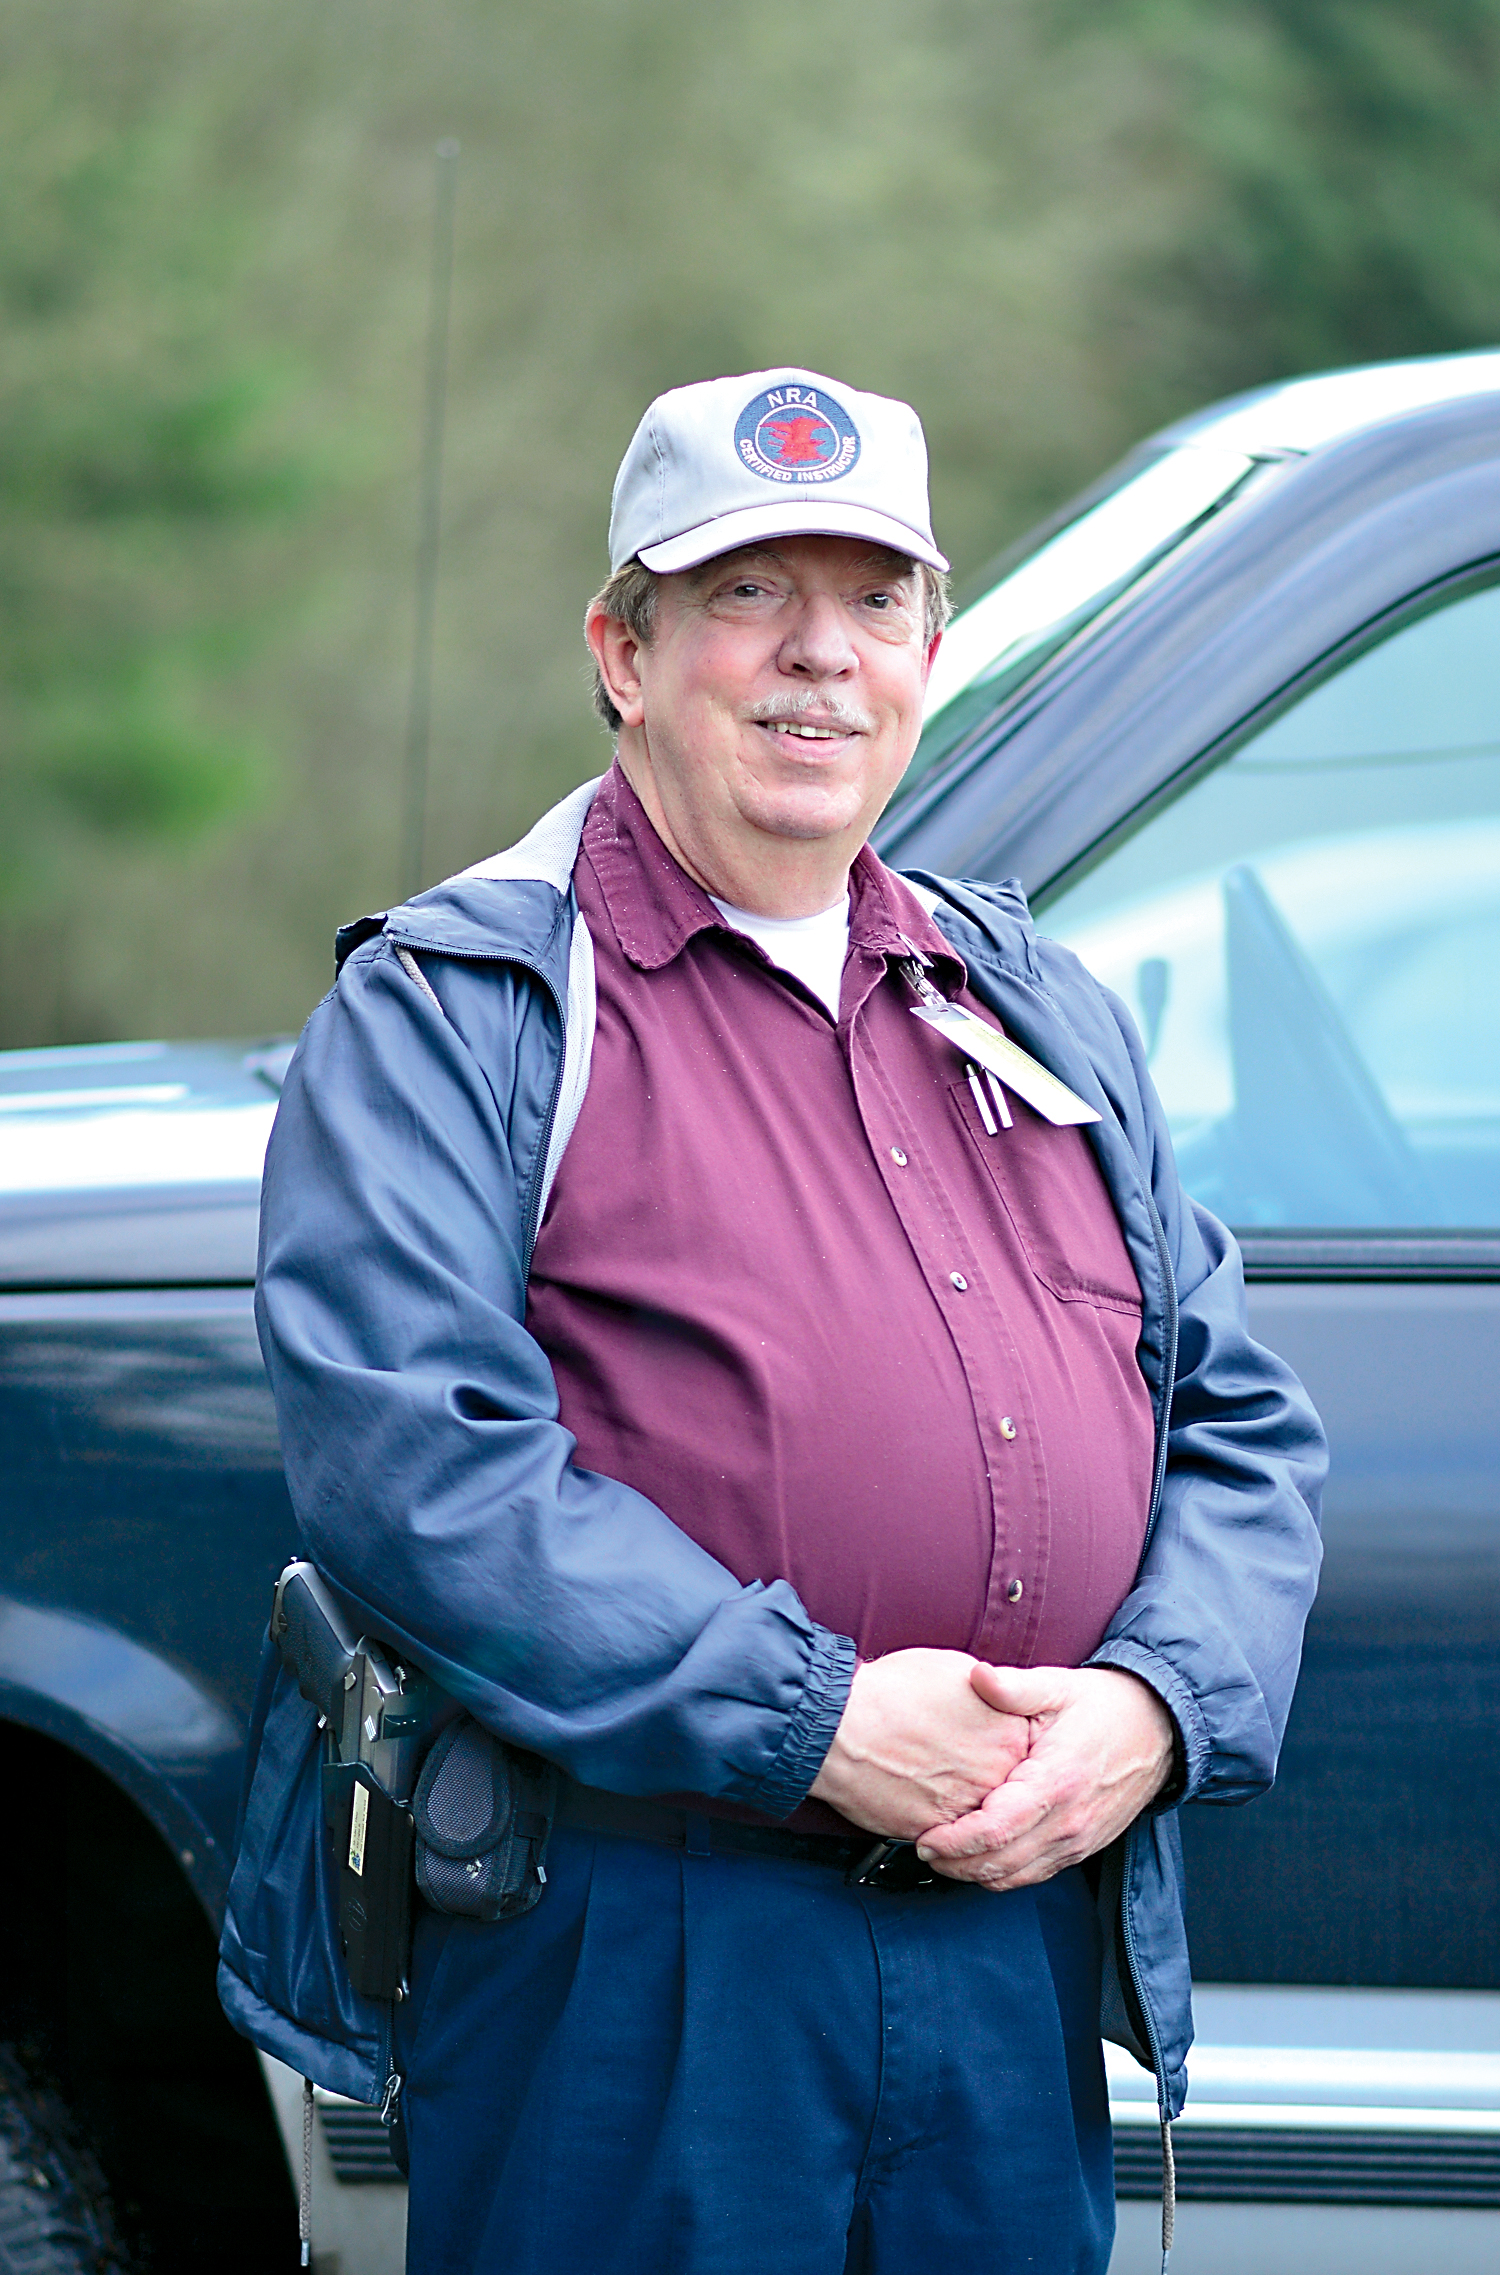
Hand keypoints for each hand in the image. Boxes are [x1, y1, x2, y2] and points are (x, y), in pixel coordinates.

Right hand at [809, 1648, 1030, 1839]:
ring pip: (982, 1820)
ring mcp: (966, 1809)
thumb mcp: (955, 1669)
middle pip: (1010, 1789)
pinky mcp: (935, 1833)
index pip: (1031, 1751)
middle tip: (966, 1767)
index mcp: (1008, 1734)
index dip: (1007, 1746)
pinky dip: (942, 1828)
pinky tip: (924, 1802)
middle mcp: (995, 1777)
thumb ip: (990, 1692)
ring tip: (944, 1786)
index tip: (992, 1743)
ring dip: (970, 1809)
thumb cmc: (888, 1691)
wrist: (838, 1726)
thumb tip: (996, 1698)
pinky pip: (951, 1839)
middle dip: (990, 1780)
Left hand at [913, 1665, 1175, 1889]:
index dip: (955, 1842)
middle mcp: (1068, 1821)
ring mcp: (1079, 1839)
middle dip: (956, 1864)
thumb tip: (976, 1675)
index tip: (925, 1837)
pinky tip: (982, 1857)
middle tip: (924, 1849)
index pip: (995, 1831)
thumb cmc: (1104, 1705)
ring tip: (945, 1856)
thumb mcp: (1057, 1686)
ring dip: (977, 1874)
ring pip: (1018, 1877)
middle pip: (1001, 1865)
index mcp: (1056, 1782)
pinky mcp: (1084, 1847)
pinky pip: (1037, 1874)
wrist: (1157, 1727)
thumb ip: (1014, 1687)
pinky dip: (1005, 1874)